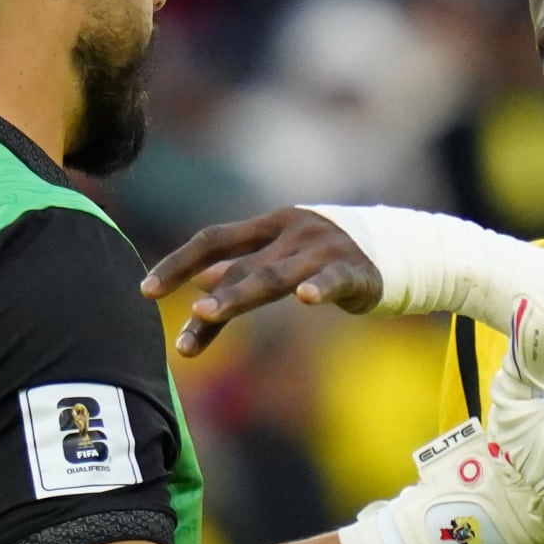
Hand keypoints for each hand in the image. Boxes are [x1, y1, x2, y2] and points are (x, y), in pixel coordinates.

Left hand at [142, 208, 383, 354]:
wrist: (398, 250)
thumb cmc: (329, 255)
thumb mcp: (283, 254)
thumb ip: (244, 266)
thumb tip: (199, 279)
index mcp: (270, 225)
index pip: (214, 239)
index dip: (177, 263)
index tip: (145, 291)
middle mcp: (292, 232)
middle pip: (243, 265)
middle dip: (213, 295)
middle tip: (186, 318)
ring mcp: (323, 249)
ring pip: (276, 276)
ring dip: (239, 294)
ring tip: (207, 314)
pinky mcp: (356, 271)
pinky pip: (334, 279)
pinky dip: (320, 288)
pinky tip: (306, 299)